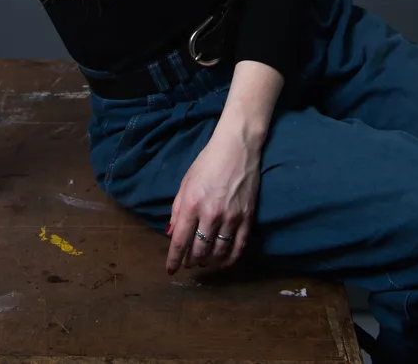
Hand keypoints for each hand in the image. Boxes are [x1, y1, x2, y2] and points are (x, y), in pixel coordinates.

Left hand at [166, 130, 260, 276]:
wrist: (237, 148)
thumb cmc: (207, 162)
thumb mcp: (186, 182)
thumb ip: (177, 209)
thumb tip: (171, 233)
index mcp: (192, 204)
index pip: (180, 240)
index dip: (174, 259)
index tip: (170, 270)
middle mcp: (210, 214)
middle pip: (199, 250)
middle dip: (191, 260)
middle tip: (188, 263)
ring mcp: (231, 218)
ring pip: (218, 252)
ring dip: (209, 261)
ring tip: (203, 262)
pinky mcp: (247, 218)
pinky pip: (238, 247)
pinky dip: (230, 259)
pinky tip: (223, 262)